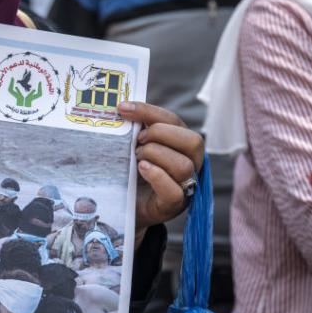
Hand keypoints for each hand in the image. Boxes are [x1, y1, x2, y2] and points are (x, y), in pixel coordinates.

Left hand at [117, 101, 203, 249]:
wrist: (123, 204)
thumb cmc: (130, 170)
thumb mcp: (132, 147)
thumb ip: (133, 130)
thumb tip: (119, 109)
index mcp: (180, 143)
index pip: (173, 120)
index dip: (148, 111)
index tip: (122, 108)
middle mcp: (191, 163)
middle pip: (193, 141)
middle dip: (160, 134)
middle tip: (138, 140)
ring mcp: (185, 185)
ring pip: (184, 165)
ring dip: (155, 156)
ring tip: (136, 158)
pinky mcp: (174, 204)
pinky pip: (175, 190)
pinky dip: (157, 176)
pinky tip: (141, 169)